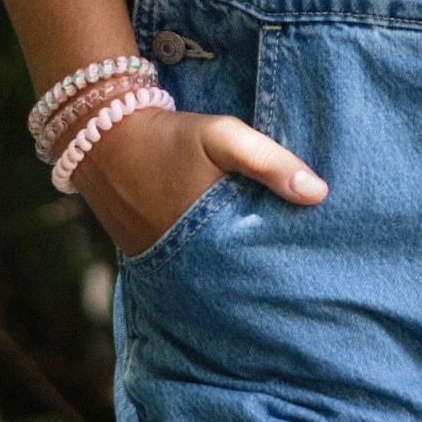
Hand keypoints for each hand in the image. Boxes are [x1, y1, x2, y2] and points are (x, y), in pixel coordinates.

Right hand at [74, 103, 326, 259]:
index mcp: (208, 239)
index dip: (286, 272)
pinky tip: (234, 263)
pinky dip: (213, 268)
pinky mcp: (152, 260)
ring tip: (277, 279)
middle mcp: (186, 264)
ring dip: (240, 275)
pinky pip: (192, 272)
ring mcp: (166, 267)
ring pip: (215, 281)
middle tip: (304, 284)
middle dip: (266, 282)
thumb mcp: (222, 137)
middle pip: (238, 283)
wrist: (102, 138)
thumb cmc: (169, 137)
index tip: (317, 272)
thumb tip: (319, 194)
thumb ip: (268, 162)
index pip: (258, 271)